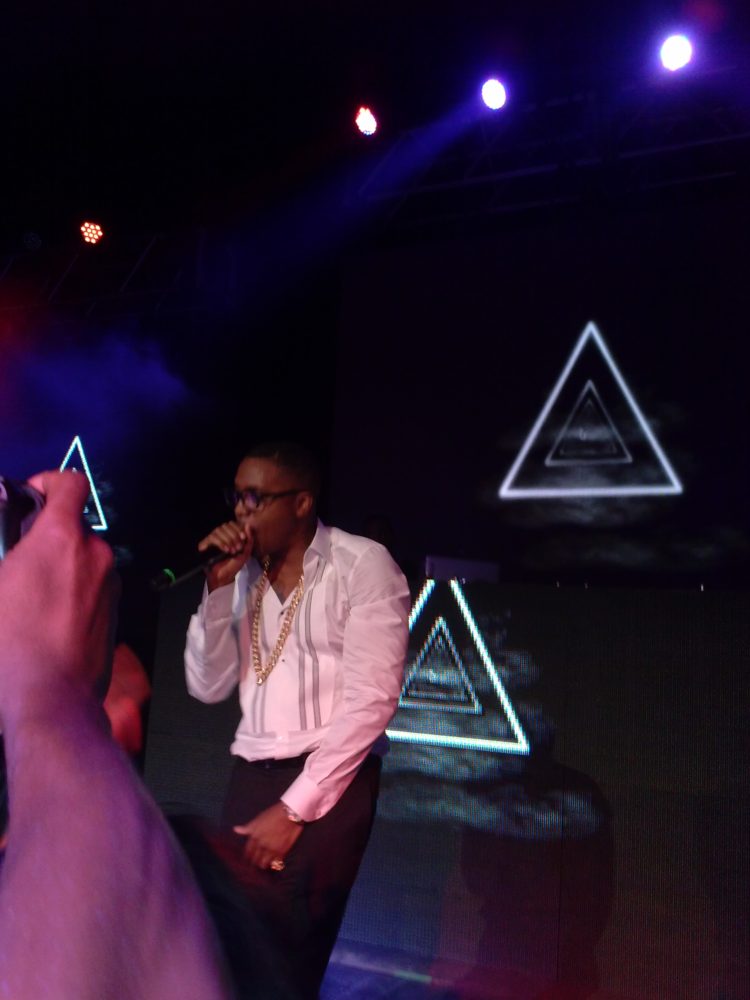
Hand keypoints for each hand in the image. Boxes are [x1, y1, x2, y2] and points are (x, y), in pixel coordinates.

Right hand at [0, 471, 117, 726]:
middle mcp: (94, 554)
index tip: (31, 495)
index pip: (71, 484)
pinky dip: (74, 590)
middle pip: (74, 527)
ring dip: (61, 566)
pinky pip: (94, 586)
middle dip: (47, 536)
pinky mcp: (116, 610)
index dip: (50, 482)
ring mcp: (110, 583)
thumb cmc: (10, 645)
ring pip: (84, 559)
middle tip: (17, 559)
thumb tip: (14, 549)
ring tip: (29, 596)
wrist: (50, 696)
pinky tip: (48, 618)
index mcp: (60, 540)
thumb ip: (6, 549)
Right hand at [198, 521, 253, 591]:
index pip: (232, 524)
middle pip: (225, 525)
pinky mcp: (205, 545)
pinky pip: (211, 538)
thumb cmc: (235, 565)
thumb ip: (249, 539)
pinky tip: (226, 550)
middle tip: (238, 548)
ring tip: (232, 551)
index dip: (238, 529)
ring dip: (228, 540)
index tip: (243, 538)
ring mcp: (212, 539)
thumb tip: (248, 525)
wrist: (224, 577)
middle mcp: (220, 535)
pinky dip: (220, 543)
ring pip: (218, 530)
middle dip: (234, 536)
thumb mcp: (246, 552)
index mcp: (230, 534)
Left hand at [233, 802, 303, 869]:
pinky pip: (275, 863)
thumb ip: (247, 827)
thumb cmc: (273, 814)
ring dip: (263, 865)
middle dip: (254, 862)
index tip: (247, 859)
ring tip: (263, 865)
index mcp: (254, 837)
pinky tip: (273, 864)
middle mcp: (262, 845)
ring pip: (264, 864)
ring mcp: (272, 849)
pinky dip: (274, 864)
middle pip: (255, 860)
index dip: (247, 856)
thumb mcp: (258, 819)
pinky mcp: (282, 852)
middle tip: (254, 864)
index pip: (248, 852)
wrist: (290, 813)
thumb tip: (235, 829)